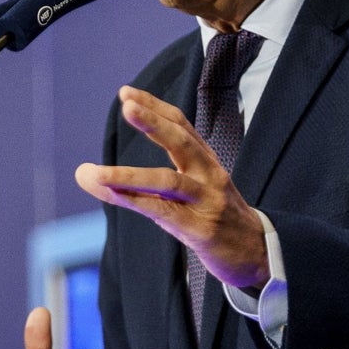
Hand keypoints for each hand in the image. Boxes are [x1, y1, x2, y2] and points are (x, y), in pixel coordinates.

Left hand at [75, 85, 269, 287]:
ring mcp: (207, 202)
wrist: (258, 255)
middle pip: (182, 142)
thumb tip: (101, 178)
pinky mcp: (202, 230)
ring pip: (167, 181)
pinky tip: (110, 195)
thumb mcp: (194, 193)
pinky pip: (163, 212)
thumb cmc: (217, 220)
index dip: (155, 107)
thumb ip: (154, 183)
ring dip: (126, 175)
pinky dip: (135, 202)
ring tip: (89, 172)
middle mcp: (210, 176)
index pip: (182, 126)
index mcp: (207, 163)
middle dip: (153, 122)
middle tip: (127, 106)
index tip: (126, 93)